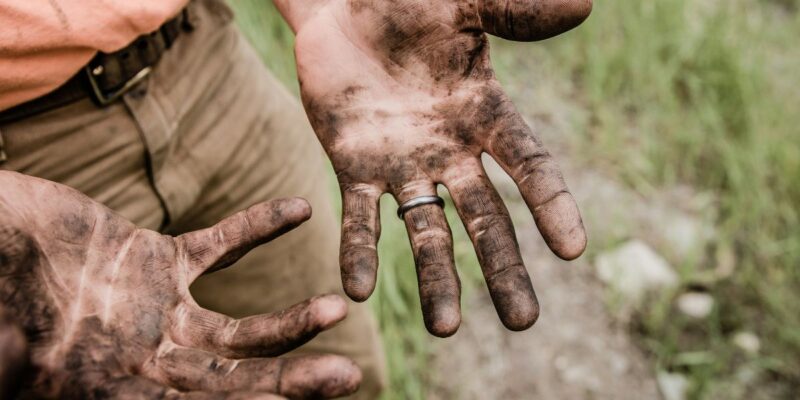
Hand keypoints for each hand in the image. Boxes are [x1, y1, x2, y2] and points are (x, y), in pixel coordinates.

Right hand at [0, 172, 360, 398]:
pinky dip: (257, 227)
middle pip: (234, 379)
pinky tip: (298, 209)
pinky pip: (220, 245)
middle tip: (349, 378)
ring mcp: (160, 310)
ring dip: (290, 320)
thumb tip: (19, 369)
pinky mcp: (160, 259)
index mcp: (115, 388)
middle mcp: (149, 358)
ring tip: (337, 310)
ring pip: (240, 327)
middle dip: (289, 380)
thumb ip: (13, 362)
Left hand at [274, 0, 590, 335]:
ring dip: (435, 278)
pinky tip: (357, 291)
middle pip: (485, 218)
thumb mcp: (462, 5)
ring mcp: (403, 165)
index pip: (528, 165)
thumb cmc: (408, 4)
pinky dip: (360, 251)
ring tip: (443, 329)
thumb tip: (582, 4)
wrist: (344, 11)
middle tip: (523, 322)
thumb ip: (514, 11)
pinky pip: (359, 216)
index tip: (573, 250)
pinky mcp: (354, 167)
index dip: (552, 205)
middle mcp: (450, 151)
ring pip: (425, 230)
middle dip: (502, 269)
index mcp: (485, 114)